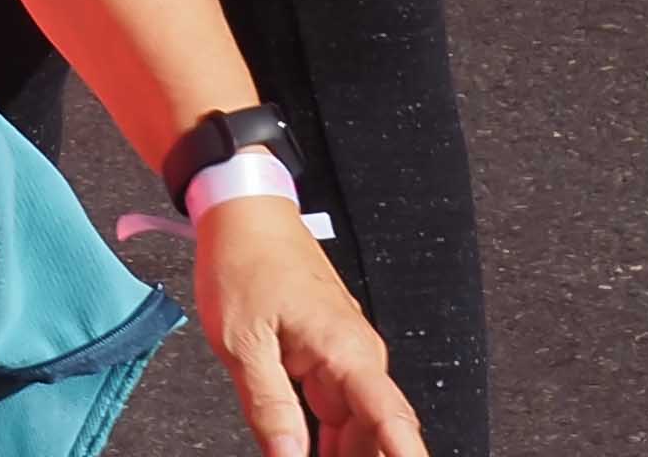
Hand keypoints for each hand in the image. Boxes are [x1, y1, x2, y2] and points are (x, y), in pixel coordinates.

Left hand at [194, 196, 424, 456]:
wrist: (243, 214)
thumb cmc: (245, 259)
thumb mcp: (241, 341)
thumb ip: (268, 405)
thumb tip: (288, 456)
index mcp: (344, 349)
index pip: (389, 417)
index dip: (406, 453)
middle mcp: (355, 355)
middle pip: (371, 435)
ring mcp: (343, 357)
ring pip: (354, 428)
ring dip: (338, 454)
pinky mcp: (326, 358)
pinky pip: (336, 412)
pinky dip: (325, 439)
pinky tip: (304, 453)